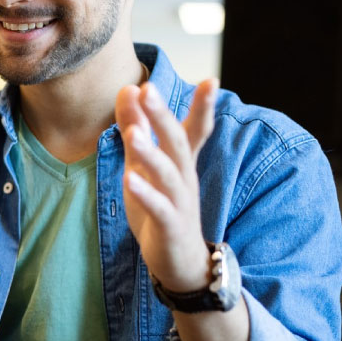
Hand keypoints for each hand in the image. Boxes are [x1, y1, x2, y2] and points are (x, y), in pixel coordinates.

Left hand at [114, 79, 218, 291]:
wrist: (179, 261)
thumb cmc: (160, 206)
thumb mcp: (143, 165)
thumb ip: (137, 128)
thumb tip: (129, 89)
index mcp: (181, 162)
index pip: (193, 129)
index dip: (203, 106)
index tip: (211, 79)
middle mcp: (185, 177)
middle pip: (177, 143)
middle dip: (163, 116)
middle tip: (148, 89)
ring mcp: (180, 202)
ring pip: (168, 174)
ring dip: (150, 153)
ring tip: (131, 134)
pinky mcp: (170, 226)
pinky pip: (159, 208)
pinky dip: (146, 194)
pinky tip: (131, 180)